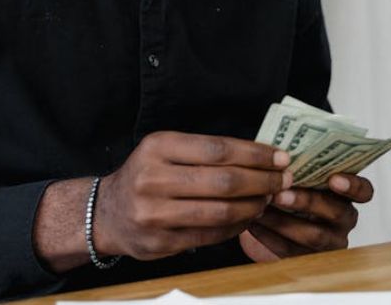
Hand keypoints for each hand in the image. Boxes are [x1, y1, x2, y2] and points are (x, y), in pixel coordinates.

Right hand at [95, 131, 292, 260]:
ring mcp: (154, 214)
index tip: (280, 157)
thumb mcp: (164, 150)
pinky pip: (210, 236)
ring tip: (269, 199)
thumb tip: (261, 154)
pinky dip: (236, 227)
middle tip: (284, 179)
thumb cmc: (146, 175)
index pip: (218, 149)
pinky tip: (248, 217)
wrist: (106, 213)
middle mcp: (152, 179)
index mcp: (157, 147)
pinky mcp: (160, 242)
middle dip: (262, 180)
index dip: (255, 154)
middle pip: (223, 181)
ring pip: (220, 211)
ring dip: (253, 206)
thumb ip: (205, 151)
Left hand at [238, 173, 373, 261]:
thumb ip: (298, 166)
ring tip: (262, 207)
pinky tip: (254, 224)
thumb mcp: (299, 177)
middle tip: (280, 193)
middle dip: (307, 202)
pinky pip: (291, 251)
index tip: (334, 178)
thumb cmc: (290, 190)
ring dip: (285, 220)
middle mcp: (344, 219)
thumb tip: (279, 152)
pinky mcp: (307, 259)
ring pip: (314, 235)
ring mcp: (329, 242)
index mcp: (347, 195)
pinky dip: (270, 237)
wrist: (273, 222)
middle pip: (336, 212)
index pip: (364, 191)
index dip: (352, 186)